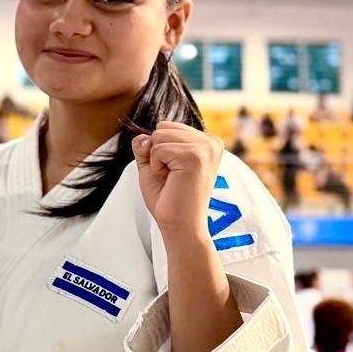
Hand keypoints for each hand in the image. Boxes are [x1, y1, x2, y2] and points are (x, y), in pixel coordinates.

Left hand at [131, 121, 222, 242]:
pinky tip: (172, 180)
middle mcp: (211, 141)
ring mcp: (206, 147)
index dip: (158, 149)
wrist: (179, 225)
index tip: (172, 171)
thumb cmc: (168, 198)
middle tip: (170, 176)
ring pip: (159, 135)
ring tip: (172, 178)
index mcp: (206, 141)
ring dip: (156, 159)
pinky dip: (157, 165)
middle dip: (156, 152)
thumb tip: (141, 136)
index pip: (167, 126)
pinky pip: (158, 147)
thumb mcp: (153, 166)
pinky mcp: (196, 155)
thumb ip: (146, 147)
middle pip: (163, 127)